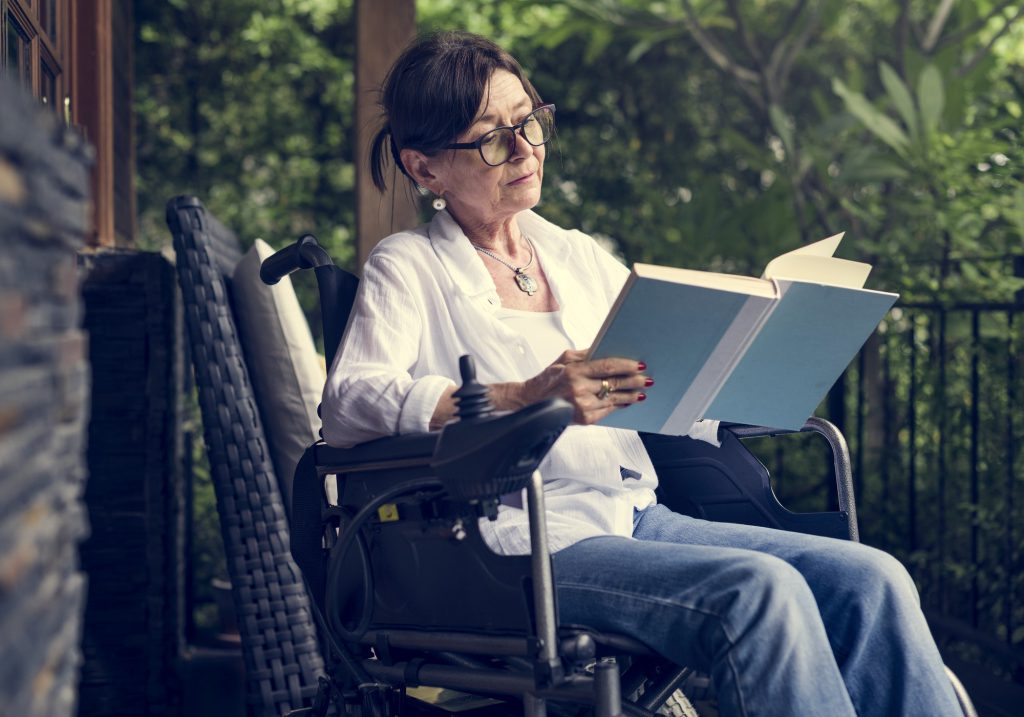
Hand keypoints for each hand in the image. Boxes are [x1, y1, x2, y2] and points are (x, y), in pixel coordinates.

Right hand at [520, 349, 650, 424]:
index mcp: (574, 371)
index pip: (607, 366)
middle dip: (634, 381)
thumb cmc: (549, 378)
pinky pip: (607, 411)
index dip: (626, 365)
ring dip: (631, 395)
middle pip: (614, 383)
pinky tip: (627, 402)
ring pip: (614, 399)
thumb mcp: (564, 359)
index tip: (640, 365)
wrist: (532, 401)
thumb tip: (608, 350)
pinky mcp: (584, 419)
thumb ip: (586, 354)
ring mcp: (582, 406)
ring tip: (642, 392)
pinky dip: (619, 406)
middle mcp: (578, 389)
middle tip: (647, 379)